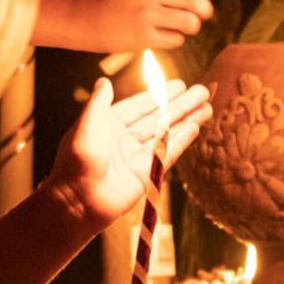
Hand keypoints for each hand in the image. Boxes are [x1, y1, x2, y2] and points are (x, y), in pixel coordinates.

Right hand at [38, 0, 235, 52]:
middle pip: (197, 0)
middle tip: (200, 16)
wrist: (80, 19)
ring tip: (175, 27)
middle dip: (204, 11)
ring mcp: (146, 12)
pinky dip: (174, 41)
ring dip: (190, 28)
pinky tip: (158, 36)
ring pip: (191, 22)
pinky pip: (177, 40)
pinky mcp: (142, 36)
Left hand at [47, 76, 211, 228]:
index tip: (179, 85)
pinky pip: (168, 153)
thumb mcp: (85, 126)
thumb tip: (104, 81)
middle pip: (158, 118)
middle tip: (202, 92)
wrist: (77, 202)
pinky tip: (196, 127)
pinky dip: (182, 140)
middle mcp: (125, 139)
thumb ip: (98, 103)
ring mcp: (137, 157)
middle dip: (180, 105)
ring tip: (207, 108)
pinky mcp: (147, 174)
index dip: (159, 95)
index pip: (140, 106)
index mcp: (109, 125)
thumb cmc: (76, 162)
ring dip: (186, 120)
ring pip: (167, 134)